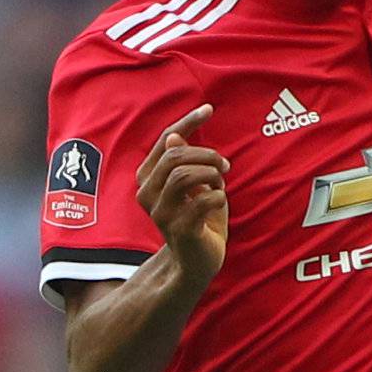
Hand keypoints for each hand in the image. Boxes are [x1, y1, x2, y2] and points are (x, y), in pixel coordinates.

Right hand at [137, 104, 228, 288]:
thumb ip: (185, 161)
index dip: (187, 122)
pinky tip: (220, 201)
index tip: (209, 109)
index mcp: (148, 178)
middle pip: (174, 155)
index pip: (165, 140)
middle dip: (205, 154)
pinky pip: (202, 200)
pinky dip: (218, 195)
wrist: (197, 262)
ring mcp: (161, 213)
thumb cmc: (198, 218)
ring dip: (210, 174)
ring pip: (183, 176)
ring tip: (221, 181)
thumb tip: (174, 135)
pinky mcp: (179, 230)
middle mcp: (147, 194)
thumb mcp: (193, 185)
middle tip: (224, 165)